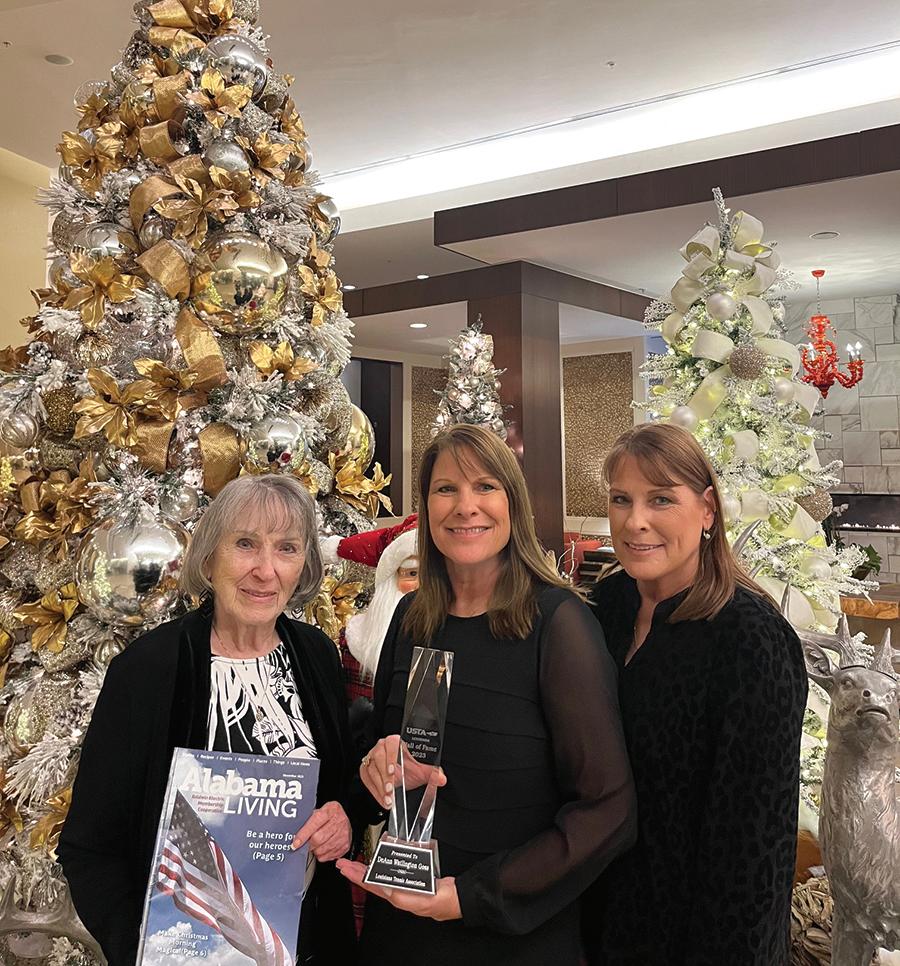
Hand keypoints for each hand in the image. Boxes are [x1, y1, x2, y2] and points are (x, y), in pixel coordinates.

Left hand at [291, 801, 350, 861]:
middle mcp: (339, 821)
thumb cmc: (330, 815)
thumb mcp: (321, 810)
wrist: (345, 820)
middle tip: (305, 844)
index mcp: (331, 810)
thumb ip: (309, 819)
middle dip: (308, 844)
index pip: (315, 822)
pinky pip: (327, 856)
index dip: (303, 834)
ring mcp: (343, 835)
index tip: (295, 843)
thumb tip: (293, 832)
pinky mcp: (345, 846)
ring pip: (322, 850)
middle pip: (318, 839)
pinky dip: (321, 854)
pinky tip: (323, 847)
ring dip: (315, 850)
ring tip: (316, 844)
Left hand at [336, 858, 460, 921]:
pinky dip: (383, 865)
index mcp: (396, 897)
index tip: (345, 868)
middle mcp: (397, 892)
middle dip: (357, 871)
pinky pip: (392, 870)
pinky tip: (380, 861)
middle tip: (343, 864)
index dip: (357, 876)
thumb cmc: (439, 901)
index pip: (371, 885)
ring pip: (380, 875)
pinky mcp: (411, 878)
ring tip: (355, 863)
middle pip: (372, 880)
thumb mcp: (418, 899)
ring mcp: (403, 885)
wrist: (456, 898)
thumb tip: (383, 888)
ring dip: (367, 868)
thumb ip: (400, 895)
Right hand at [360, 735, 446, 809]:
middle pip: (378, 758)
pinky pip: (367, 780)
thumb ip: (432, 773)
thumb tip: (441, 779)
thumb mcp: (421, 770)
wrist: (400, 775)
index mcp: (395, 741)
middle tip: (390, 790)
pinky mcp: (365, 770)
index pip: (391, 744)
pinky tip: (382, 799)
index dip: (391, 757)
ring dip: (379, 787)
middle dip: (385, 776)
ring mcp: (371, 758)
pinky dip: (374, 792)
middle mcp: (381, 747)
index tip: (393, 771)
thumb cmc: (409, 768)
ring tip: (388, 799)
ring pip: (371, 770)